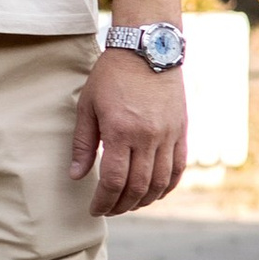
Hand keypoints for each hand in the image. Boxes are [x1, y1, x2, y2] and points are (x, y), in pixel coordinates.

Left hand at [73, 43, 186, 215]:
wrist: (147, 50)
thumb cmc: (111, 76)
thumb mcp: (88, 106)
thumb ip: (83, 144)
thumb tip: (77, 176)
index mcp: (121, 131)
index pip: (114, 181)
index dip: (103, 201)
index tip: (94, 209)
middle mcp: (148, 137)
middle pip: (138, 187)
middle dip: (121, 205)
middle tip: (108, 210)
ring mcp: (168, 135)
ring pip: (159, 182)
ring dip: (143, 200)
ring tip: (128, 204)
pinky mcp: (181, 131)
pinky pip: (178, 168)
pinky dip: (166, 186)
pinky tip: (154, 193)